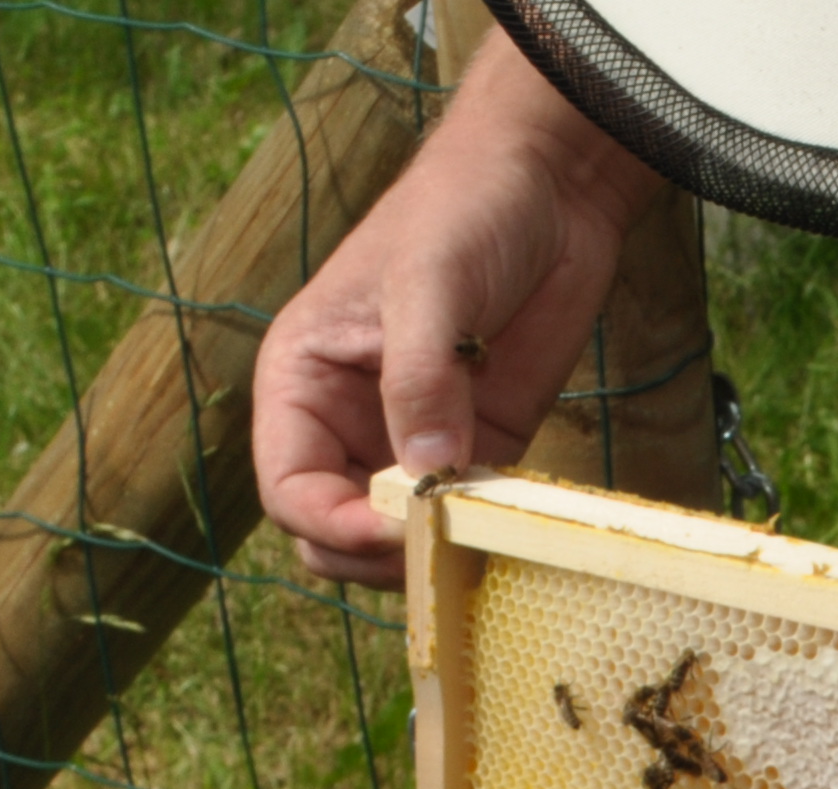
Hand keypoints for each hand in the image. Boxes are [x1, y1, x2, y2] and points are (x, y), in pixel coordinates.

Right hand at [251, 42, 662, 584]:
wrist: (548, 186)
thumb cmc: (463, 210)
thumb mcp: (428, 284)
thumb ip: (420, 379)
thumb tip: (423, 478)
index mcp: (302, 381)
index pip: (289, 489)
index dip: (330, 524)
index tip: (392, 528)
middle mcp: (347, 422)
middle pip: (333, 533)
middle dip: (375, 554)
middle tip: (437, 543)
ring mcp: (412, 442)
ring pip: (397, 539)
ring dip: (430, 553)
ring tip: (475, 532)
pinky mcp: (477, 450)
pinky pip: (464, 519)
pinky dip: (480, 536)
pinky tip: (510, 523)